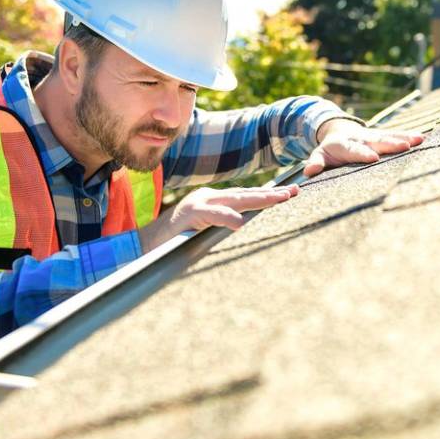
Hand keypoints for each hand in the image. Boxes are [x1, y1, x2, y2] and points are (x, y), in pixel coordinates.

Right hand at [138, 184, 299, 251]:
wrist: (144, 246)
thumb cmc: (176, 244)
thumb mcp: (206, 234)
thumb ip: (224, 228)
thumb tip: (246, 228)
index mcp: (213, 202)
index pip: (245, 196)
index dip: (267, 195)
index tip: (290, 194)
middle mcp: (208, 198)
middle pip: (245, 194)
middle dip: (271, 194)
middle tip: (295, 192)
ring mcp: (198, 203)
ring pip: (233, 199)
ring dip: (258, 199)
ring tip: (280, 199)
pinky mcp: (188, 214)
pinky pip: (211, 214)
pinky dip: (226, 217)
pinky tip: (241, 222)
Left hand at [303, 119, 423, 177]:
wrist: (339, 130)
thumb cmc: (330, 150)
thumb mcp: (320, 155)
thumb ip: (316, 163)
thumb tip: (309, 172)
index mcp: (344, 144)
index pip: (354, 150)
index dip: (363, 154)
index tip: (373, 158)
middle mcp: (361, 138)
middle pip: (377, 141)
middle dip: (390, 144)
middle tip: (404, 147)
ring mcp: (374, 135)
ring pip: (390, 136)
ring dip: (404, 138)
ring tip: (419, 140)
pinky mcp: (383, 135)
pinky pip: (397, 135)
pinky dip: (409, 136)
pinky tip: (423, 138)